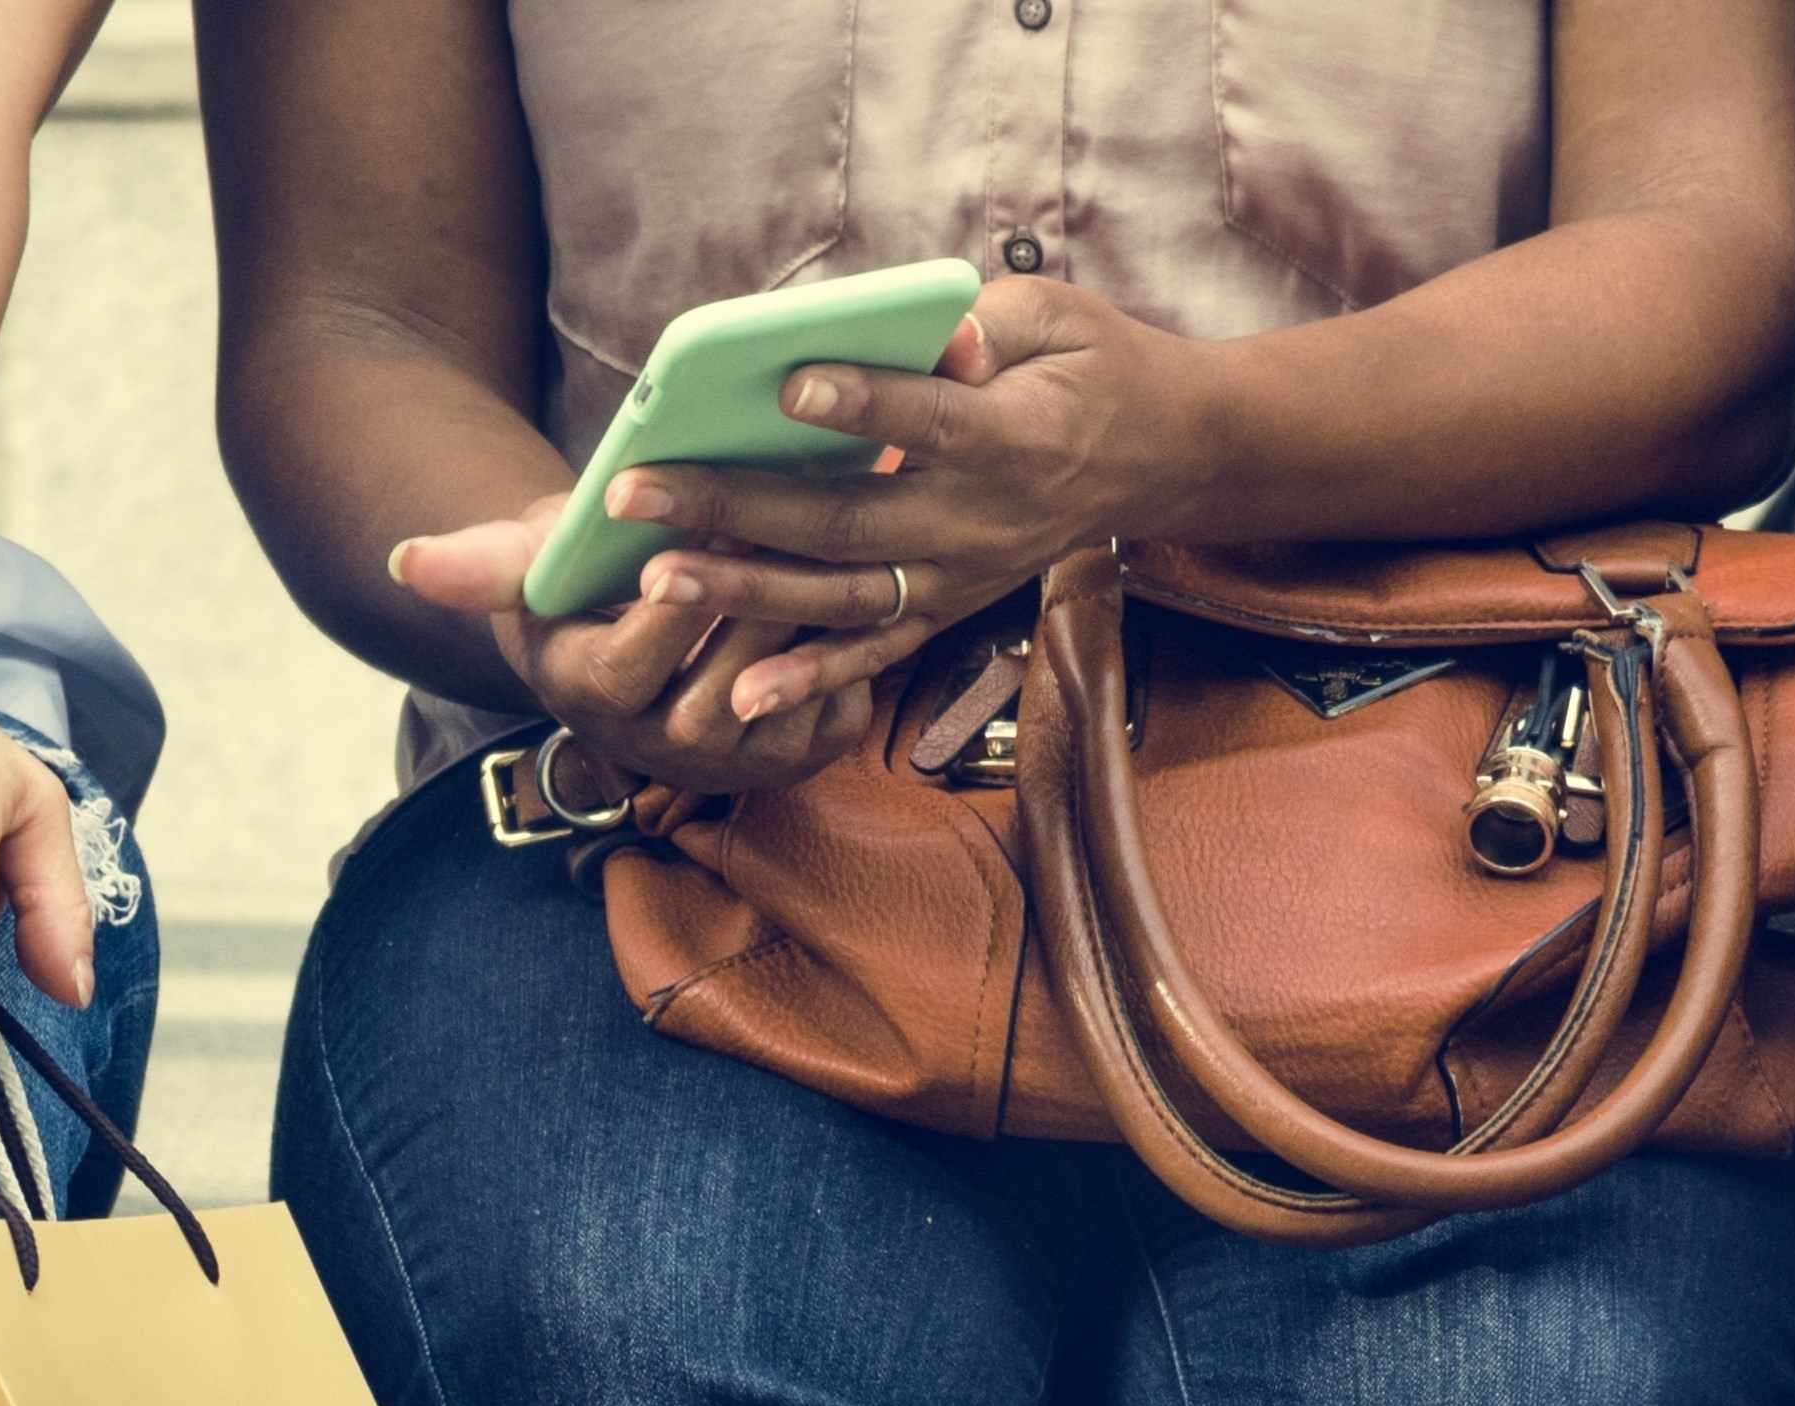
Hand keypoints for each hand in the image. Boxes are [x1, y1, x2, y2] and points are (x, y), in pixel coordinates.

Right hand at [376, 503, 880, 803]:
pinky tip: (882, 566)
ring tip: (851, 534)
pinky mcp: (803, 746)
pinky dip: (863, 645)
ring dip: (822, 618)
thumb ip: (478, 564)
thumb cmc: (578, 584)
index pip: (635, 661)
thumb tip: (407, 561)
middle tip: (802, 527)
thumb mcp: (528, 567)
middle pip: (725, 682)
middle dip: (762, 605)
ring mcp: (740, 757)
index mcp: (595, 697)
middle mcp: (666, 745)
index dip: (670, 605)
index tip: (694, 537)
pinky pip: (841, 704)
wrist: (636, 635)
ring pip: (789, 692)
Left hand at [585, 276, 1217, 728]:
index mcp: (1015, 437)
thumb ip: (980, 327)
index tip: (786, 384)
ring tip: (657, 579)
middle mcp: (981, 523)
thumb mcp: (1053, 318)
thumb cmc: (1088, 366)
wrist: (1156, 453)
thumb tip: (926, 334)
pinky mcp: (948, 607)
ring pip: (839, 595)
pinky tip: (737, 698)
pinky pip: (872, 654)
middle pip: (845, 518)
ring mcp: (960, 577)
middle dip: (733, 505)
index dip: (861, 405)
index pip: (929, 421)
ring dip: (742, 594)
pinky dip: (808, 681)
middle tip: (637, 490)